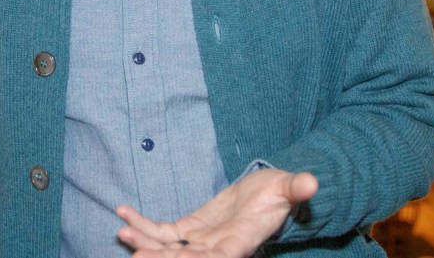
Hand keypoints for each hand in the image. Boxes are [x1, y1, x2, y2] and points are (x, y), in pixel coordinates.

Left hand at [115, 167, 318, 257]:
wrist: (269, 193)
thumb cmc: (280, 192)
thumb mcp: (289, 187)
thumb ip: (297, 188)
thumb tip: (311, 182)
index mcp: (240, 242)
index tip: (170, 257)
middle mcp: (217, 248)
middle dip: (161, 257)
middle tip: (135, 253)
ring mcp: (201, 241)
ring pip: (168, 247)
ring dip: (145, 241)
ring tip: (122, 232)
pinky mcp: (190, 230)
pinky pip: (163, 231)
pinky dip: (143, 223)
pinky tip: (122, 212)